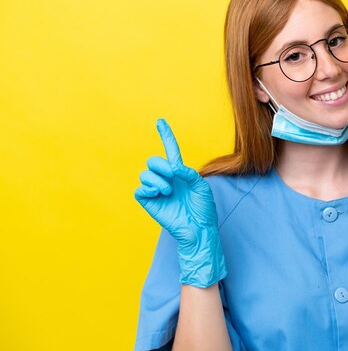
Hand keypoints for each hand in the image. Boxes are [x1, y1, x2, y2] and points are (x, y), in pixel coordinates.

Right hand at [134, 119, 225, 286]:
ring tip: (168, 191)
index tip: (160, 122)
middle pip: (153, 161)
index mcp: (180, 173)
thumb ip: (188, 173)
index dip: (166, 136)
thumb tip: (173, 167)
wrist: (199, 229)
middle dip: (160, 165)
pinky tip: (159, 194)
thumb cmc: (203, 209)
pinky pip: (140, 189)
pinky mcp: (149, 202)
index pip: (171, 151)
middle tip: (172, 175)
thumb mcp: (201, 186)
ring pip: (145, 174)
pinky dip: (149, 188)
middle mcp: (167, 179)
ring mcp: (157, 191)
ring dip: (158, 180)